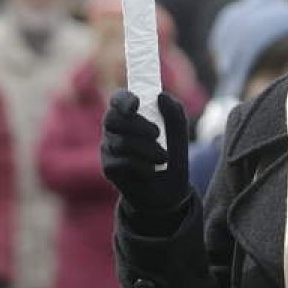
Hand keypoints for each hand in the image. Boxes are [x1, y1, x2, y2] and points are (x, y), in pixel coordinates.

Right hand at [101, 90, 190, 212]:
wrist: (169, 191)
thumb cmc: (172, 157)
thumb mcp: (179, 134)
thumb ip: (174, 113)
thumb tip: (161, 96)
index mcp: (130, 115)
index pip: (118, 99)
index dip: (123, 100)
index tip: (136, 105)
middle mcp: (115, 129)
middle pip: (113, 118)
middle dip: (137, 125)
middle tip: (157, 133)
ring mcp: (109, 147)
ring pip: (121, 141)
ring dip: (147, 149)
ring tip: (162, 158)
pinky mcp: (109, 167)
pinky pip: (123, 162)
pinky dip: (142, 166)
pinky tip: (150, 171)